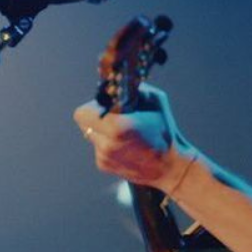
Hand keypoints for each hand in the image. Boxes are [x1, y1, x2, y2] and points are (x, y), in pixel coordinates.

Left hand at [73, 85, 192, 190]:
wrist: (169, 166)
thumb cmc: (165, 133)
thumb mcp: (155, 101)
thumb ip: (133, 89)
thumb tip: (117, 84)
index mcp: (117, 127)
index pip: (83, 112)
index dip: (93, 106)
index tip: (105, 105)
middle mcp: (106, 144)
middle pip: (82, 123)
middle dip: (93, 116)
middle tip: (109, 116)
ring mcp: (103, 157)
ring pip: (90, 134)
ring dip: (101, 130)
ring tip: (121, 132)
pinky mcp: (103, 165)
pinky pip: (97, 147)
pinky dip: (106, 143)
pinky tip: (124, 144)